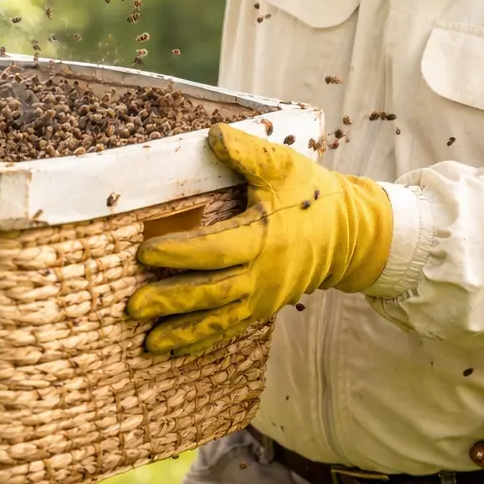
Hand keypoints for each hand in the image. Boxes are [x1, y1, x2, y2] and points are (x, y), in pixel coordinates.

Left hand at [127, 123, 392, 355]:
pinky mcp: (264, 308)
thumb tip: (212, 135)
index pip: (215, 249)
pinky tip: (173, 349)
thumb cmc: (312, 194)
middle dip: (171, 300)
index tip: (144, 253)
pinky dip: (202, 340)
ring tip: (148, 342)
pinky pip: (230, 328)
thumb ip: (247, 152)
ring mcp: (264, 296)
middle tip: (133, 306)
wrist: (350, 233)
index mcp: (264, 236)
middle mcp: (263, 273)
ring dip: (182, 331)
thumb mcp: (283, 164)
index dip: (180, 253)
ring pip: (220, 319)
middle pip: (212, 292)